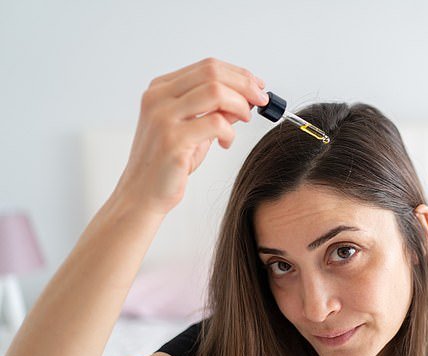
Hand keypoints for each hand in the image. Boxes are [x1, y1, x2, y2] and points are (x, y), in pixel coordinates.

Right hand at [112, 58, 267, 214]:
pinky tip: (226, 143)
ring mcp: (163, 117)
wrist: (142, 194)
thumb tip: (248, 97)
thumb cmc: (169, 163)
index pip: (207, 67)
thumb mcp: (195, 130)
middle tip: (261, 100)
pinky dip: (229, 132)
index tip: (258, 86)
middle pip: (212, 72)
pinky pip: (215, 123)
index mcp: (160, 89)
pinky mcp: (172, 140)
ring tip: (245, 119)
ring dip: (240, 104)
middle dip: (245, 84)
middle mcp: (158, 98)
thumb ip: (217, 111)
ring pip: (215, 92)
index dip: (239, 74)